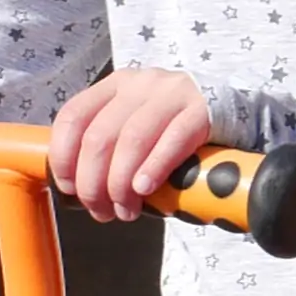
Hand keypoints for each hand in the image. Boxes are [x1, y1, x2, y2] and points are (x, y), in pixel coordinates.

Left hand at [49, 68, 215, 223]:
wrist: (231, 110)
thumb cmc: (173, 129)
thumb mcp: (134, 124)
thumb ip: (108, 144)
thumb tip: (78, 187)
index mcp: (115, 86)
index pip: (73, 117)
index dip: (64, 157)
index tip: (69, 189)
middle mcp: (140, 84)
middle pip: (100, 136)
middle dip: (93, 184)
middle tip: (102, 211)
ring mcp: (172, 93)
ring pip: (132, 140)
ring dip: (122, 184)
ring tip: (126, 210)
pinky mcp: (202, 109)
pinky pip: (173, 140)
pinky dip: (154, 168)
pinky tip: (145, 190)